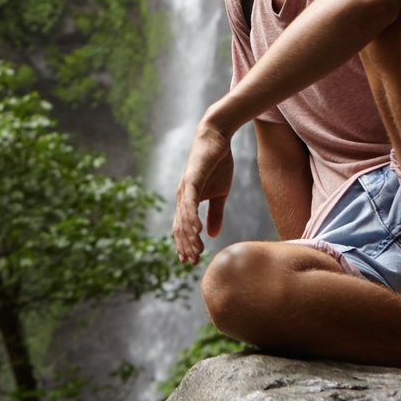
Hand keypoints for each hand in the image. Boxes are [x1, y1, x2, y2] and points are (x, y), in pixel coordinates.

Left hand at [172, 120, 234, 263]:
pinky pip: (190, 201)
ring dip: (189, 236)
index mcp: (187, 201)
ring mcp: (186, 188)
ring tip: (195, 251)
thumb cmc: (217, 165)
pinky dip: (192, 216)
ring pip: (184, 217)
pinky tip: (196, 230)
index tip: (189, 261)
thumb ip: (214, 214)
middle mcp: (182, 196)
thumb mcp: (219, 194)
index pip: (182, 227)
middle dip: (185, 245)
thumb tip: (213, 234)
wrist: (217, 139)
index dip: (184, 244)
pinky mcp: (192, 179)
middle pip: (180, 226)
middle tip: (191, 262)